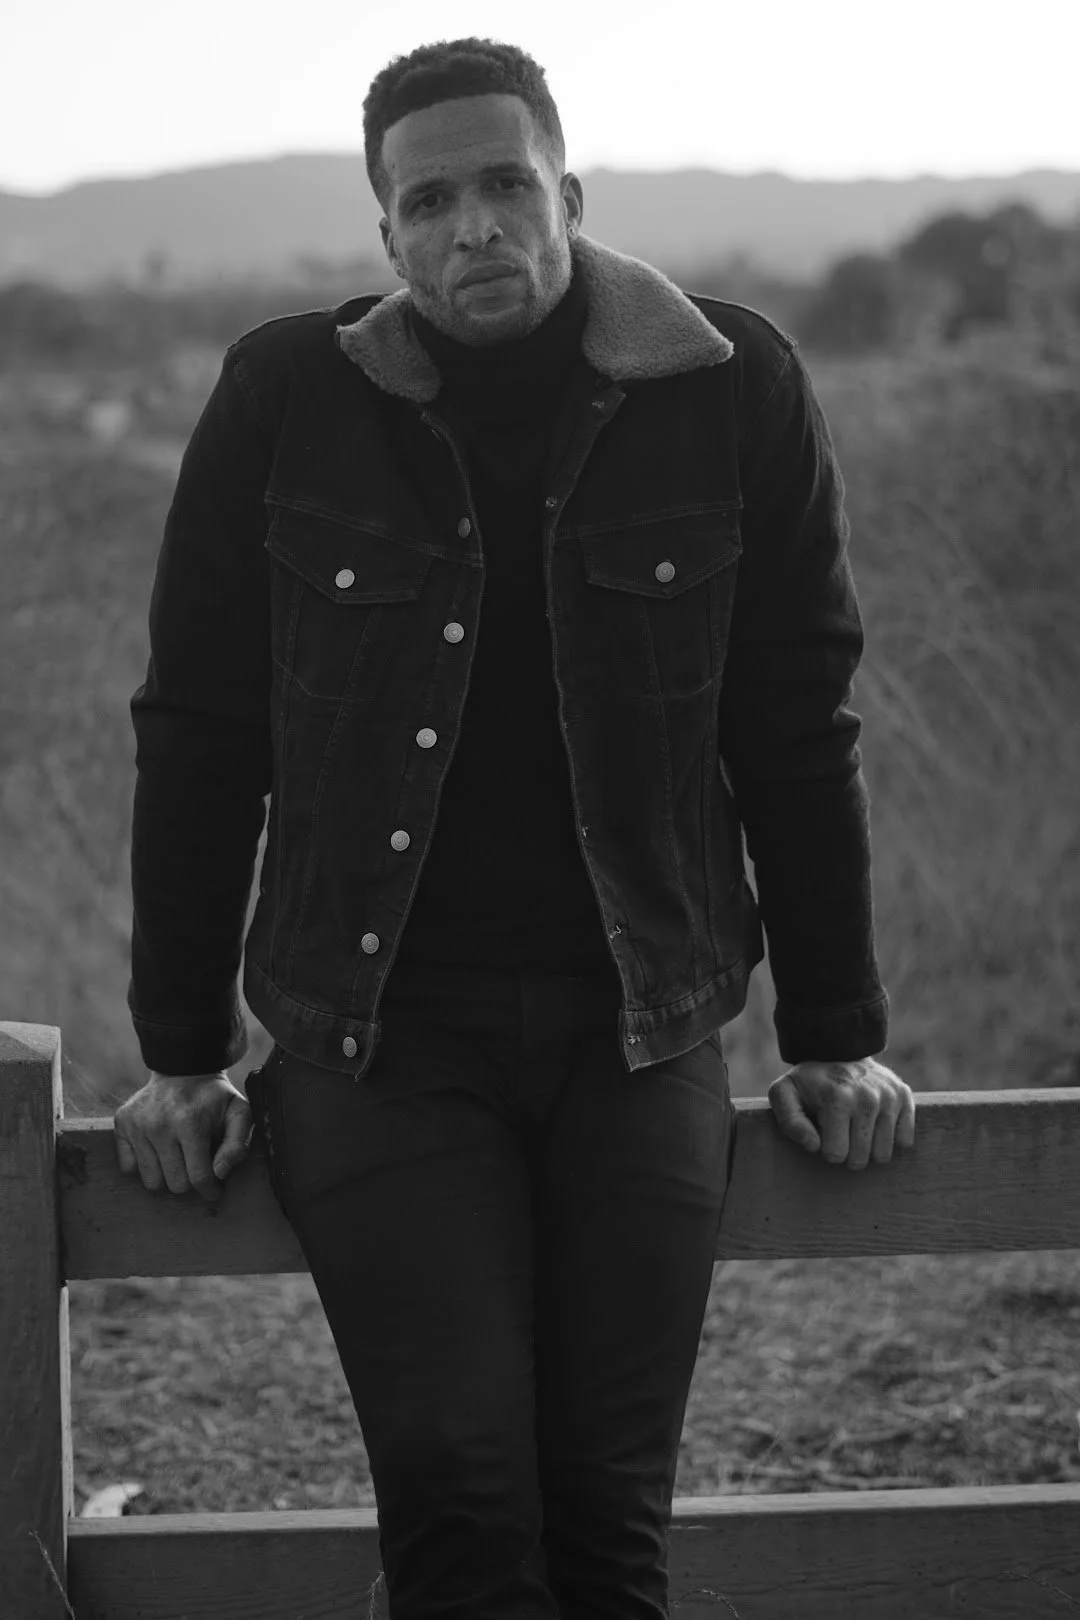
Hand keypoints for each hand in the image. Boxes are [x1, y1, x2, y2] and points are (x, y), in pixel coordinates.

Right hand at [114, 1071, 252, 1202]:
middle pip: (175, 1184)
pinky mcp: (121, 1124)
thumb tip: (219, 1173)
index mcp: (190, 1123)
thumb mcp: (239, 1113)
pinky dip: (144, 1165)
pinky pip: (128, 1168)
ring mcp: (136, 1125)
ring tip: (178, 1157)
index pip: (198, 1177)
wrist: (182, 1069)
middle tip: (196, 1166)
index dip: (210, 1190)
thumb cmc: (213, 1098)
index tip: (214, 1189)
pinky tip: (158, 1150)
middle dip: (190, 1181)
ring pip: (151, 1181)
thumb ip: (236, 1144)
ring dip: (167, 1175)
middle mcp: (158, 1125)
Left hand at [767, 1056, 914, 1169]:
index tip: (822, 1131)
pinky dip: (890, 1137)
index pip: (836, 1155)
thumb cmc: (809, 1081)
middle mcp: (867, 1098)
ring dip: (868, 1146)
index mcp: (837, 1100)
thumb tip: (814, 1146)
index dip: (826, 1148)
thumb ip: (790, 1122)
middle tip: (840, 1130)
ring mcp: (889, 1097)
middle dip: (848, 1152)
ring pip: (883, 1154)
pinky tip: (875, 1122)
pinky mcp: (904, 1096)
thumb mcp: (784, 1094)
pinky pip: (905, 1140)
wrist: (838, 1049)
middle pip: (861, 1159)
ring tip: (855, 1125)